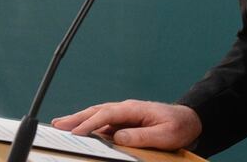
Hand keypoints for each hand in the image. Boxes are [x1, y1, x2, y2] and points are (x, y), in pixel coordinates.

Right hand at [52, 100, 201, 150]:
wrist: (189, 120)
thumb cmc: (179, 126)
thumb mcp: (164, 135)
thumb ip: (140, 136)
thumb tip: (117, 137)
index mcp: (134, 109)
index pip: (106, 115)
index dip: (89, 124)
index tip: (76, 133)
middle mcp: (127, 109)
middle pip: (97, 111)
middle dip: (76, 118)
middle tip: (57, 125)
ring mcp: (125, 114)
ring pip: (98, 115)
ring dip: (79, 120)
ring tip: (61, 126)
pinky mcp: (125, 122)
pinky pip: (104, 123)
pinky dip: (89, 125)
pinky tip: (80, 131)